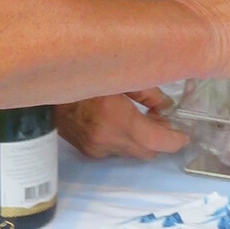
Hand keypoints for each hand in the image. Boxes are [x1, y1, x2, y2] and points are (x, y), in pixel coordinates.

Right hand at [58, 89, 187, 160]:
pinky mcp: (89, 152)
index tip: (184, 134)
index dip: (176, 140)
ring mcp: (97, 149)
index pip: (157, 141)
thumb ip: (148, 92)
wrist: (45, 93)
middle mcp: (108, 139)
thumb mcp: (121, 76)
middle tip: (163, 122)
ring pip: (133, 153)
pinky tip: (121, 124)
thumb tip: (166, 107)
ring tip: (143, 120)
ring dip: (142, 141)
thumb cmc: (84, 75)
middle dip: (161, 141)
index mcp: (117, 117)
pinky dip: (125, 141)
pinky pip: (117, 151)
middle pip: (148, 152)